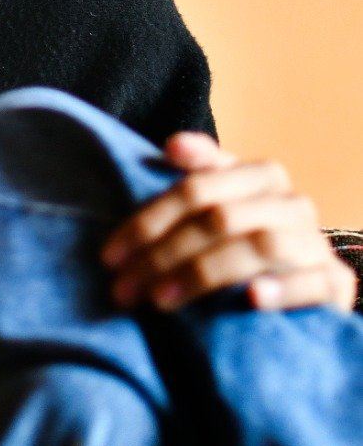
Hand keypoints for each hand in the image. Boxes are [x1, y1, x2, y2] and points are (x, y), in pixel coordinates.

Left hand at [98, 130, 358, 313]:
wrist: (311, 282)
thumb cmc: (247, 243)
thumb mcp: (220, 207)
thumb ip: (196, 176)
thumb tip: (172, 145)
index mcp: (261, 176)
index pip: (196, 189)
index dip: (149, 220)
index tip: (110, 255)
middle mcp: (292, 203)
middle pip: (219, 219)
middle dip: (163, 255)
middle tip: (124, 289)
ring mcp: (315, 243)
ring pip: (259, 245)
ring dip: (204, 273)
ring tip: (161, 300)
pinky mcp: (336, 284)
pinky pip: (312, 282)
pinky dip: (280, 289)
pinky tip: (250, 299)